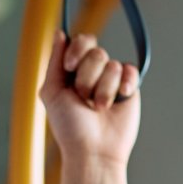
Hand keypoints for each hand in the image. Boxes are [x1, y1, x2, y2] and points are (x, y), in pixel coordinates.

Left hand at [40, 30, 140, 167]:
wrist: (93, 151)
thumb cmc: (70, 127)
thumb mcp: (52, 93)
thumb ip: (54, 62)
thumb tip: (59, 33)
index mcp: (73, 71)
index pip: (80, 41)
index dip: (77, 50)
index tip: (70, 67)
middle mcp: (93, 72)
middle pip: (96, 51)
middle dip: (87, 76)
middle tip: (83, 98)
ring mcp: (112, 80)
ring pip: (112, 64)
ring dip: (102, 89)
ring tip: (99, 108)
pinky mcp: (129, 89)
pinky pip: (130, 71)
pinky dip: (124, 84)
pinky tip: (119, 100)